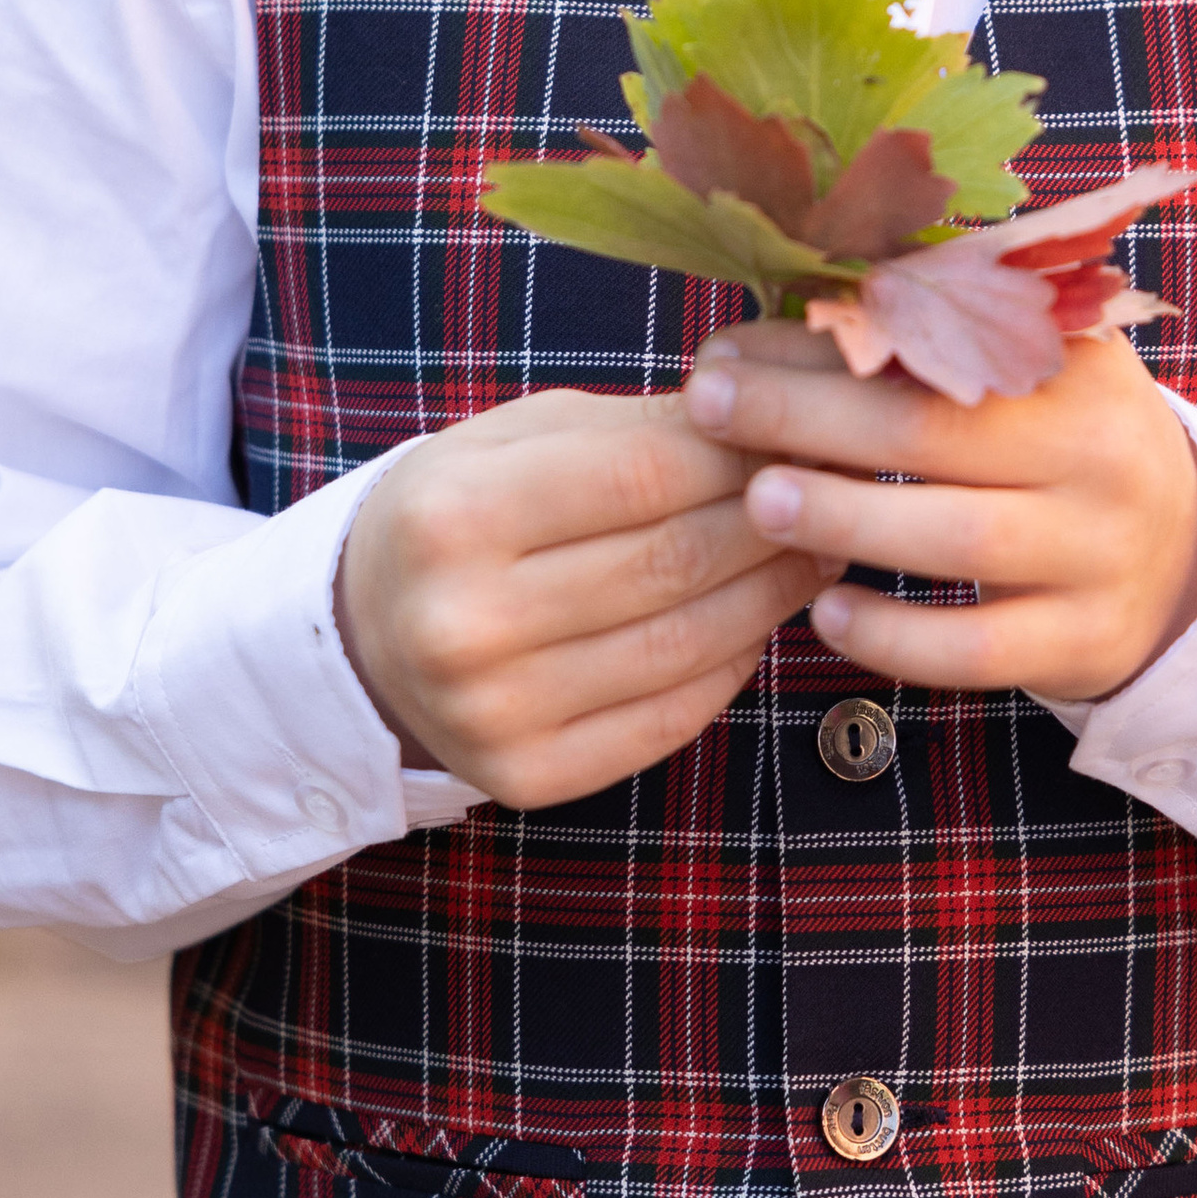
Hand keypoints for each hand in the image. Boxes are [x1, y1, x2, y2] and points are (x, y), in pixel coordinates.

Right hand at [335, 388, 832, 806]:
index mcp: (452, 516)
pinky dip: (733, 666)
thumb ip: (632, 428)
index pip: (642, 475)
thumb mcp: (515, 439)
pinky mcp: (526, 778)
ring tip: (816, 552)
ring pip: (686, 646)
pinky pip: (670, 718)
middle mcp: (464, 624)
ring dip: (774, 594)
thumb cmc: (461, 512)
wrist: (362, 634)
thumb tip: (763, 419)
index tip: (798, 434)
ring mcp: (493, 713)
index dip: (739, 453)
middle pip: (673, 562)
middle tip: (834, 494)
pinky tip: (757, 623)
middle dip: (775, 522)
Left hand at [681, 319, 1196, 702]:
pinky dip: (895, 636)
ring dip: (846, 519)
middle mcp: (1101, 453)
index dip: (824, 344)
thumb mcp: (1030, 371)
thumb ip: (937, 329)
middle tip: (709, 407)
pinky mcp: (1084, 642)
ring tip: (759, 502)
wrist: (1182, 559)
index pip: (936, 343)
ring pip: (960, 540)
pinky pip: (978, 650)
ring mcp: (1098, 554)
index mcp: (1078, 364)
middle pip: (937, 432)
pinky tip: (825, 613)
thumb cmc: (1059, 445)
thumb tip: (791, 288)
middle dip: (807, 418)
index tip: (728, 346)